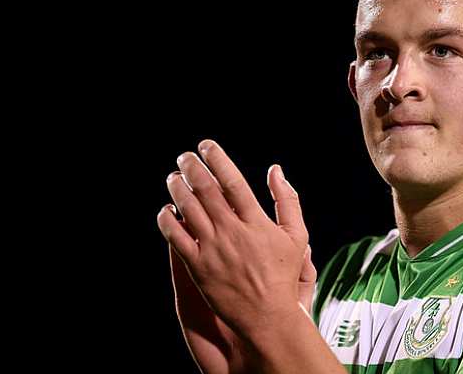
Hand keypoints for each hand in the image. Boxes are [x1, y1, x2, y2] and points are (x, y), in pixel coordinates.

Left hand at [158, 139, 310, 340]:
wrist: (267, 315)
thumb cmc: (282, 275)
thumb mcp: (296, 235)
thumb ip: (287, 200)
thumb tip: (276, 169)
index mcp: (256, 222)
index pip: (232, 181)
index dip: (217, 159)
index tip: (206, 146)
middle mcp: (232, 232)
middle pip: (205, 190)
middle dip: (191, 167)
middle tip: (184, 157)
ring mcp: (213, 249)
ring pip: (188, 209)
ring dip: (177, 188)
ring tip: (174, 178)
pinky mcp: (197, 267)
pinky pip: (176, 238)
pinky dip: (167, 220)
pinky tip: (166, 210)